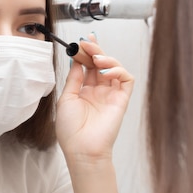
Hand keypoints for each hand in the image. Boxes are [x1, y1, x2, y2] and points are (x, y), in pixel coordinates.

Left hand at [56, 33, 134, 165]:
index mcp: (84, 91)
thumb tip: (76, 60)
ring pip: (115, 68)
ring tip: (96, 59)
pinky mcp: (122, 99)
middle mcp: (98, 91)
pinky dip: (118, 71)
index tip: (80, 43)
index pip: (88, 66)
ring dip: (107, 59)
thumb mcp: (66, 99)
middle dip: (95, 51)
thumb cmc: (71, 130)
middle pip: (101, 64)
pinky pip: (126, 79)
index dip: (86, 53)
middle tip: (87, 43)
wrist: (82, 149)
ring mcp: (111, 94)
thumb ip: (74, 78)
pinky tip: (106, 72)